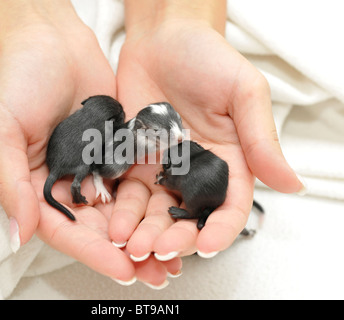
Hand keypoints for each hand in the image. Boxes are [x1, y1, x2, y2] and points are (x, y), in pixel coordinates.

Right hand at [0, 1, 180, 284]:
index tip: (122, 268)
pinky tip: (176, 212)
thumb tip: (19, 232)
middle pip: (99, 228)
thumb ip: (10, 181)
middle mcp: (70, 184)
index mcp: (39, 187)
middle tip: (157, 272)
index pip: (66, 230)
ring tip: (174, 255)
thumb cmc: (18, 80)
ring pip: (124, 209)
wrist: (50, 40)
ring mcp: (97, 168)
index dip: (93, 252)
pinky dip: (155, 197)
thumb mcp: (1, 130)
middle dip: (127, 251)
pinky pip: (138, 178)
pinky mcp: (119, 150)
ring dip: (147, 232)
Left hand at [111, 10, 302, 260]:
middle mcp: (196, 170)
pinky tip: (113, 223)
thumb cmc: (208, 57)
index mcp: (230, 160)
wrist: (162, 39)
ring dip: (144, 230)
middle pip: (189, 215)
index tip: (205, 244)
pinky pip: (127, 190)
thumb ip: (261, 139)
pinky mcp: (134, 159)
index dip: (221, 229)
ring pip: (155, 209)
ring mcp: (164, 168)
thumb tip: (292, 183)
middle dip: (175, 236)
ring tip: (130, 244)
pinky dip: (121, 209)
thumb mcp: (244, 93)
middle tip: (159, 249)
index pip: (230, 205)